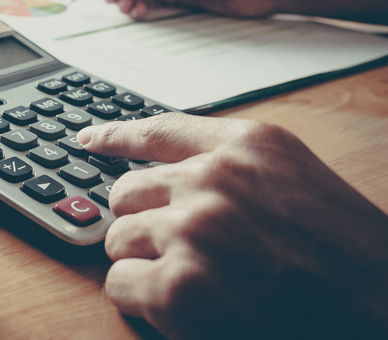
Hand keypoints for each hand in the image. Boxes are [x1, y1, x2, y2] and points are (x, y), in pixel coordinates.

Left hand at [77, 113, 387, 338]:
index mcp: (248, 146)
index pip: (158, 130)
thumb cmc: (351, 260)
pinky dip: (140, 302)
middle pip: (126, 191)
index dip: (115, 135)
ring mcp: (192, 231)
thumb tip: (165, 179)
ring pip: (117, 238)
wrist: (387, 314)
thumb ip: (233, 170)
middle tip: (179, 253)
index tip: (87, 138)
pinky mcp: (178, 288)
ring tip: (195, 285)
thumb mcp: (297, 183)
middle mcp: (213, 179)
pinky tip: (182, 311)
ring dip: (144, 264)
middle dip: (143, 223)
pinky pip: (119, 284)